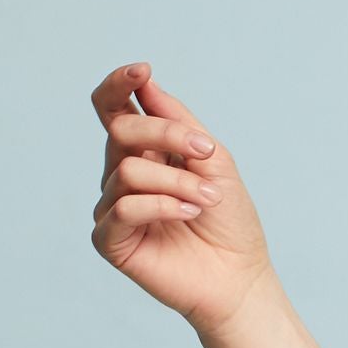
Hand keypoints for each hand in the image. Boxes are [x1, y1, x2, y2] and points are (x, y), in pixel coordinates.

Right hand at [89, 61, 275, 341]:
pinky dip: (163, 205)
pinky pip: (124, 207)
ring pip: (129, 170)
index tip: (141, 70)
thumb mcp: (212, 160)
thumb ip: (178, 122)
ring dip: (178, 182)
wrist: (238, 276)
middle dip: (167, 134)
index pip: (114, 108)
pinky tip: (190, 214)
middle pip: (120, 129)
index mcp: (144, 151)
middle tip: (206, 154)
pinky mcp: (109, 239)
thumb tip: (146, 84)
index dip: (119, 84)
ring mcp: (112, 207)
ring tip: (207, 201)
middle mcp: (122, 175)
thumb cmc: (229, 221)